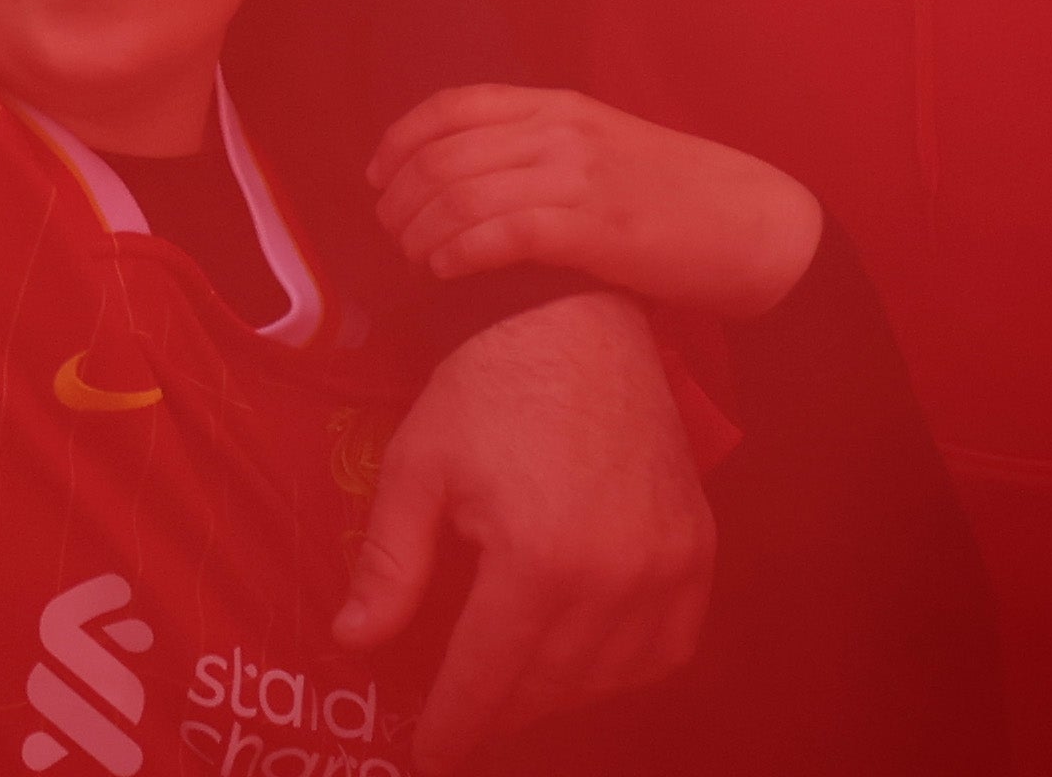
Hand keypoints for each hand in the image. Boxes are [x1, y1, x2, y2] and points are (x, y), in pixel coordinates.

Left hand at [335, 291, 713, 765]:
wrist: (572, 317)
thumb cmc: (484, 387)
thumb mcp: (415, 470)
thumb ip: (389, 566)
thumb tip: (354, 641)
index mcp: (538, 562)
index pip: (490, 678)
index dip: (455, 725)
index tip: (430, 755)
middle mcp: (615, 577)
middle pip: (548, 686)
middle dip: (499, 713)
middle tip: (461, 721)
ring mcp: (667, 567)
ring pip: (609, 677)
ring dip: (556, 694)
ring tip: (510, 688)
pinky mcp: (697, 551)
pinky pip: (667, 646)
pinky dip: (624, 666)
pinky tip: (582, 659)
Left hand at [370, 86, 824, 319]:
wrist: (757, 225)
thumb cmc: (679, 194)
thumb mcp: (604, 148)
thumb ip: (544, 149)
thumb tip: (472, 178)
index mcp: (559, 105)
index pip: (453, 106)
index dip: (401, 139)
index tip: (377, 174)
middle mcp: (560, 132)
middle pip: (445, 155)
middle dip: (401, 196)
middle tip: (389, 232)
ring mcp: (577, 178)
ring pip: (462, 195)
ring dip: (421, 230)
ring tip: (412, 258)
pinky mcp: (594, 230)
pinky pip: (501, 235)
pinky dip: (458, 251)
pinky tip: (443, 270)